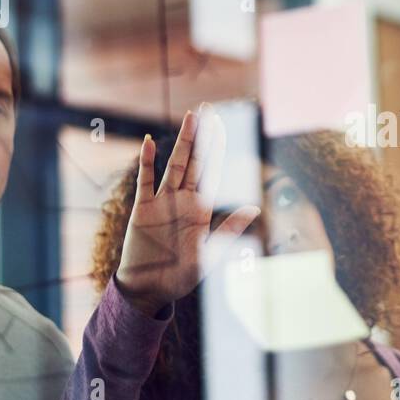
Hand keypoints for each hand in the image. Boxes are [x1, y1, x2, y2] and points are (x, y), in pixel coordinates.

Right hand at [115, 104, 259, 316]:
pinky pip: (145, 182)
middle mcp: (183, 201)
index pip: (213, 173)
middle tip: (208, 109)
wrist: (150, 289)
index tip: (225, 126)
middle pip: (194, 161)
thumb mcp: (211, 254)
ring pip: (174, 165)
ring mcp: (162, 202)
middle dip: (202, 136)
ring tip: (190, 118)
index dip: (218, 150)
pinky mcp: (144, 210)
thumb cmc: (181, 276)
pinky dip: (147, 163)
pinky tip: (149, 143)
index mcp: (201, 210)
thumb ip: (231, 229)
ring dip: (182, 142)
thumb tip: (256, 208)